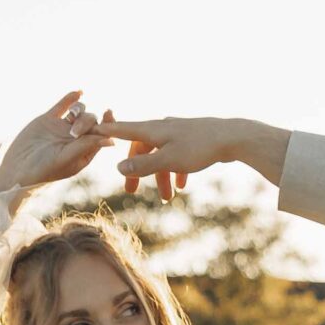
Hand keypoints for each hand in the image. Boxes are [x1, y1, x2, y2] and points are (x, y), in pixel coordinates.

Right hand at [0, 89, 117, 193]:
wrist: (16, 168)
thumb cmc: (43, 170)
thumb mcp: (66, 159)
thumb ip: (86, 147)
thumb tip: (111, 140)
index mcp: (84, 152)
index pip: (102, 135)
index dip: (108, 123)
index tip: (109, 114)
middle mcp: (76, 140)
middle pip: (91, 122)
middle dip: (86, 123)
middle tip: (73, 132)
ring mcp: (62, 128)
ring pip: (79, 112)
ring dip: (79, 109)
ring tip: (72, 115)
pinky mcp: (49, 120)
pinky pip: (62, 105)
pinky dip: (70, 98)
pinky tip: (78, 92)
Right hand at [101, 116, 287, 202]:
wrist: (233, 137)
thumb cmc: (200, 148)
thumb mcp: (169, 161)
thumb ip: (144, 166)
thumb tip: (119, 168)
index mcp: (153, 130)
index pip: (124, 130)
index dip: (108, 132)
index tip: (92, 130)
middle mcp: (163, 127)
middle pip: (142, 148)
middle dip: (137, 170)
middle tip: (131, 191)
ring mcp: (178, 132)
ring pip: (161, 154)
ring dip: (160, 176)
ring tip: (166, 198)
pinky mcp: (192, 138)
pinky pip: (177, 155)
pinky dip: (175, 170)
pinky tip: (182, 186)